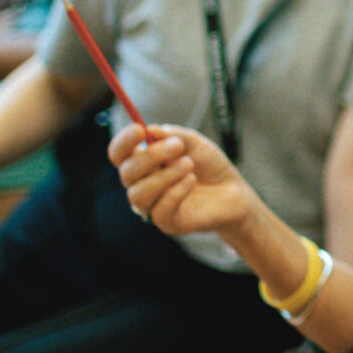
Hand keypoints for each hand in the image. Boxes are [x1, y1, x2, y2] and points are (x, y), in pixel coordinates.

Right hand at [110, 123, 256, 239]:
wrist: (234, 191)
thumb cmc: (209, 166)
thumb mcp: (194, 143)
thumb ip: (173, 135)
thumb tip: (150, 130)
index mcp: (143, 163)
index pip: (119, 154)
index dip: (123, 142)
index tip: (139, 129)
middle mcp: (142, 184)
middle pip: (126, 173)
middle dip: (150, 156)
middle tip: (177, 146)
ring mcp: (153, 206)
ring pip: (138, 194)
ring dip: (165, 175)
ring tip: (189, 165)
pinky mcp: (168, 223)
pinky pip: (159, 211)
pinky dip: (175, 192)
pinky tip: (192, 180)